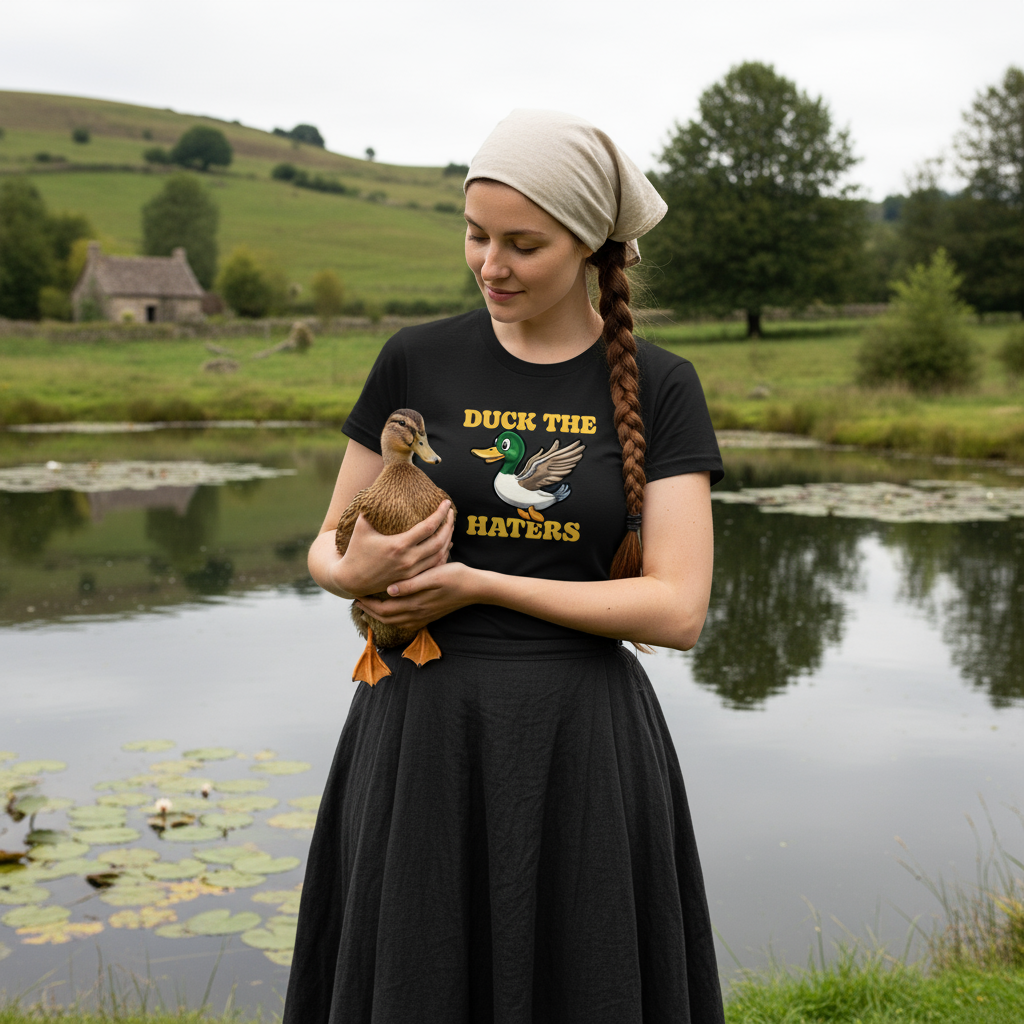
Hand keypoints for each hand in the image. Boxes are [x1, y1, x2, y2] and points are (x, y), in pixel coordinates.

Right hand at [331, 500, 453, 596]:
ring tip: (450, 526)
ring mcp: (411, 571)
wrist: (351, 580)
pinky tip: (445, 546)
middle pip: (439, 541)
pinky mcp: (411, 579)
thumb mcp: (361, 527)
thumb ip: (370, 508)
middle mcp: (408, 560)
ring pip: (440, 555)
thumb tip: (376, 489)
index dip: (440, 514)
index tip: (446, 503)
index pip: (428, 527)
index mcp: (398, 545)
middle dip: (449, 525)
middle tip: (451, 513)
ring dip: (448, 540)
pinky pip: (434, 566)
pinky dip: (443, 555)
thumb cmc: (355, 551)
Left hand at [355, 561, 476, 630]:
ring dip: (379, 615)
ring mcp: (424, 617)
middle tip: (357, 600)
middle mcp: (417, 614)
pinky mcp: (429, 615)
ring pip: (394, 622)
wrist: (476, 588)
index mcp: (415, 604)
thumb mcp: (433, 576)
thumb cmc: (455, 576)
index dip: (367, 603)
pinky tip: (391, 610)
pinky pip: (405, 622)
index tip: (356, 594)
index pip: (383, 609)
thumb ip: (411, 585)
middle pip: (386, 618)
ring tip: (369, 605)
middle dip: (369, 611)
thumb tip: (389, 590)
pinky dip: (393, 618)